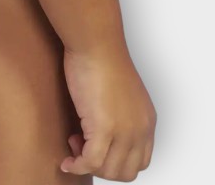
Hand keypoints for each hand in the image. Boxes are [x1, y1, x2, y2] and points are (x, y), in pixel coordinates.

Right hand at [59, 42, 155, 178]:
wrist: (95, 42)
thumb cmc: (102, 58)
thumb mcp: (122, 94)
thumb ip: (121, 115)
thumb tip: (103, 133)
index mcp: (147, 120)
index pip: (140, 161)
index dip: (116, 162)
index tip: (98, 149)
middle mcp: (140, 129)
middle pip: (125, 171)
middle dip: (102, 168)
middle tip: (83, 149)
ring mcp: (124, 131)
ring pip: (108, 171)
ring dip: (88, 166)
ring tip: (74, 145)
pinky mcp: (104, 128)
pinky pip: (91, 162)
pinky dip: (77, 165)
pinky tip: (67, 159)